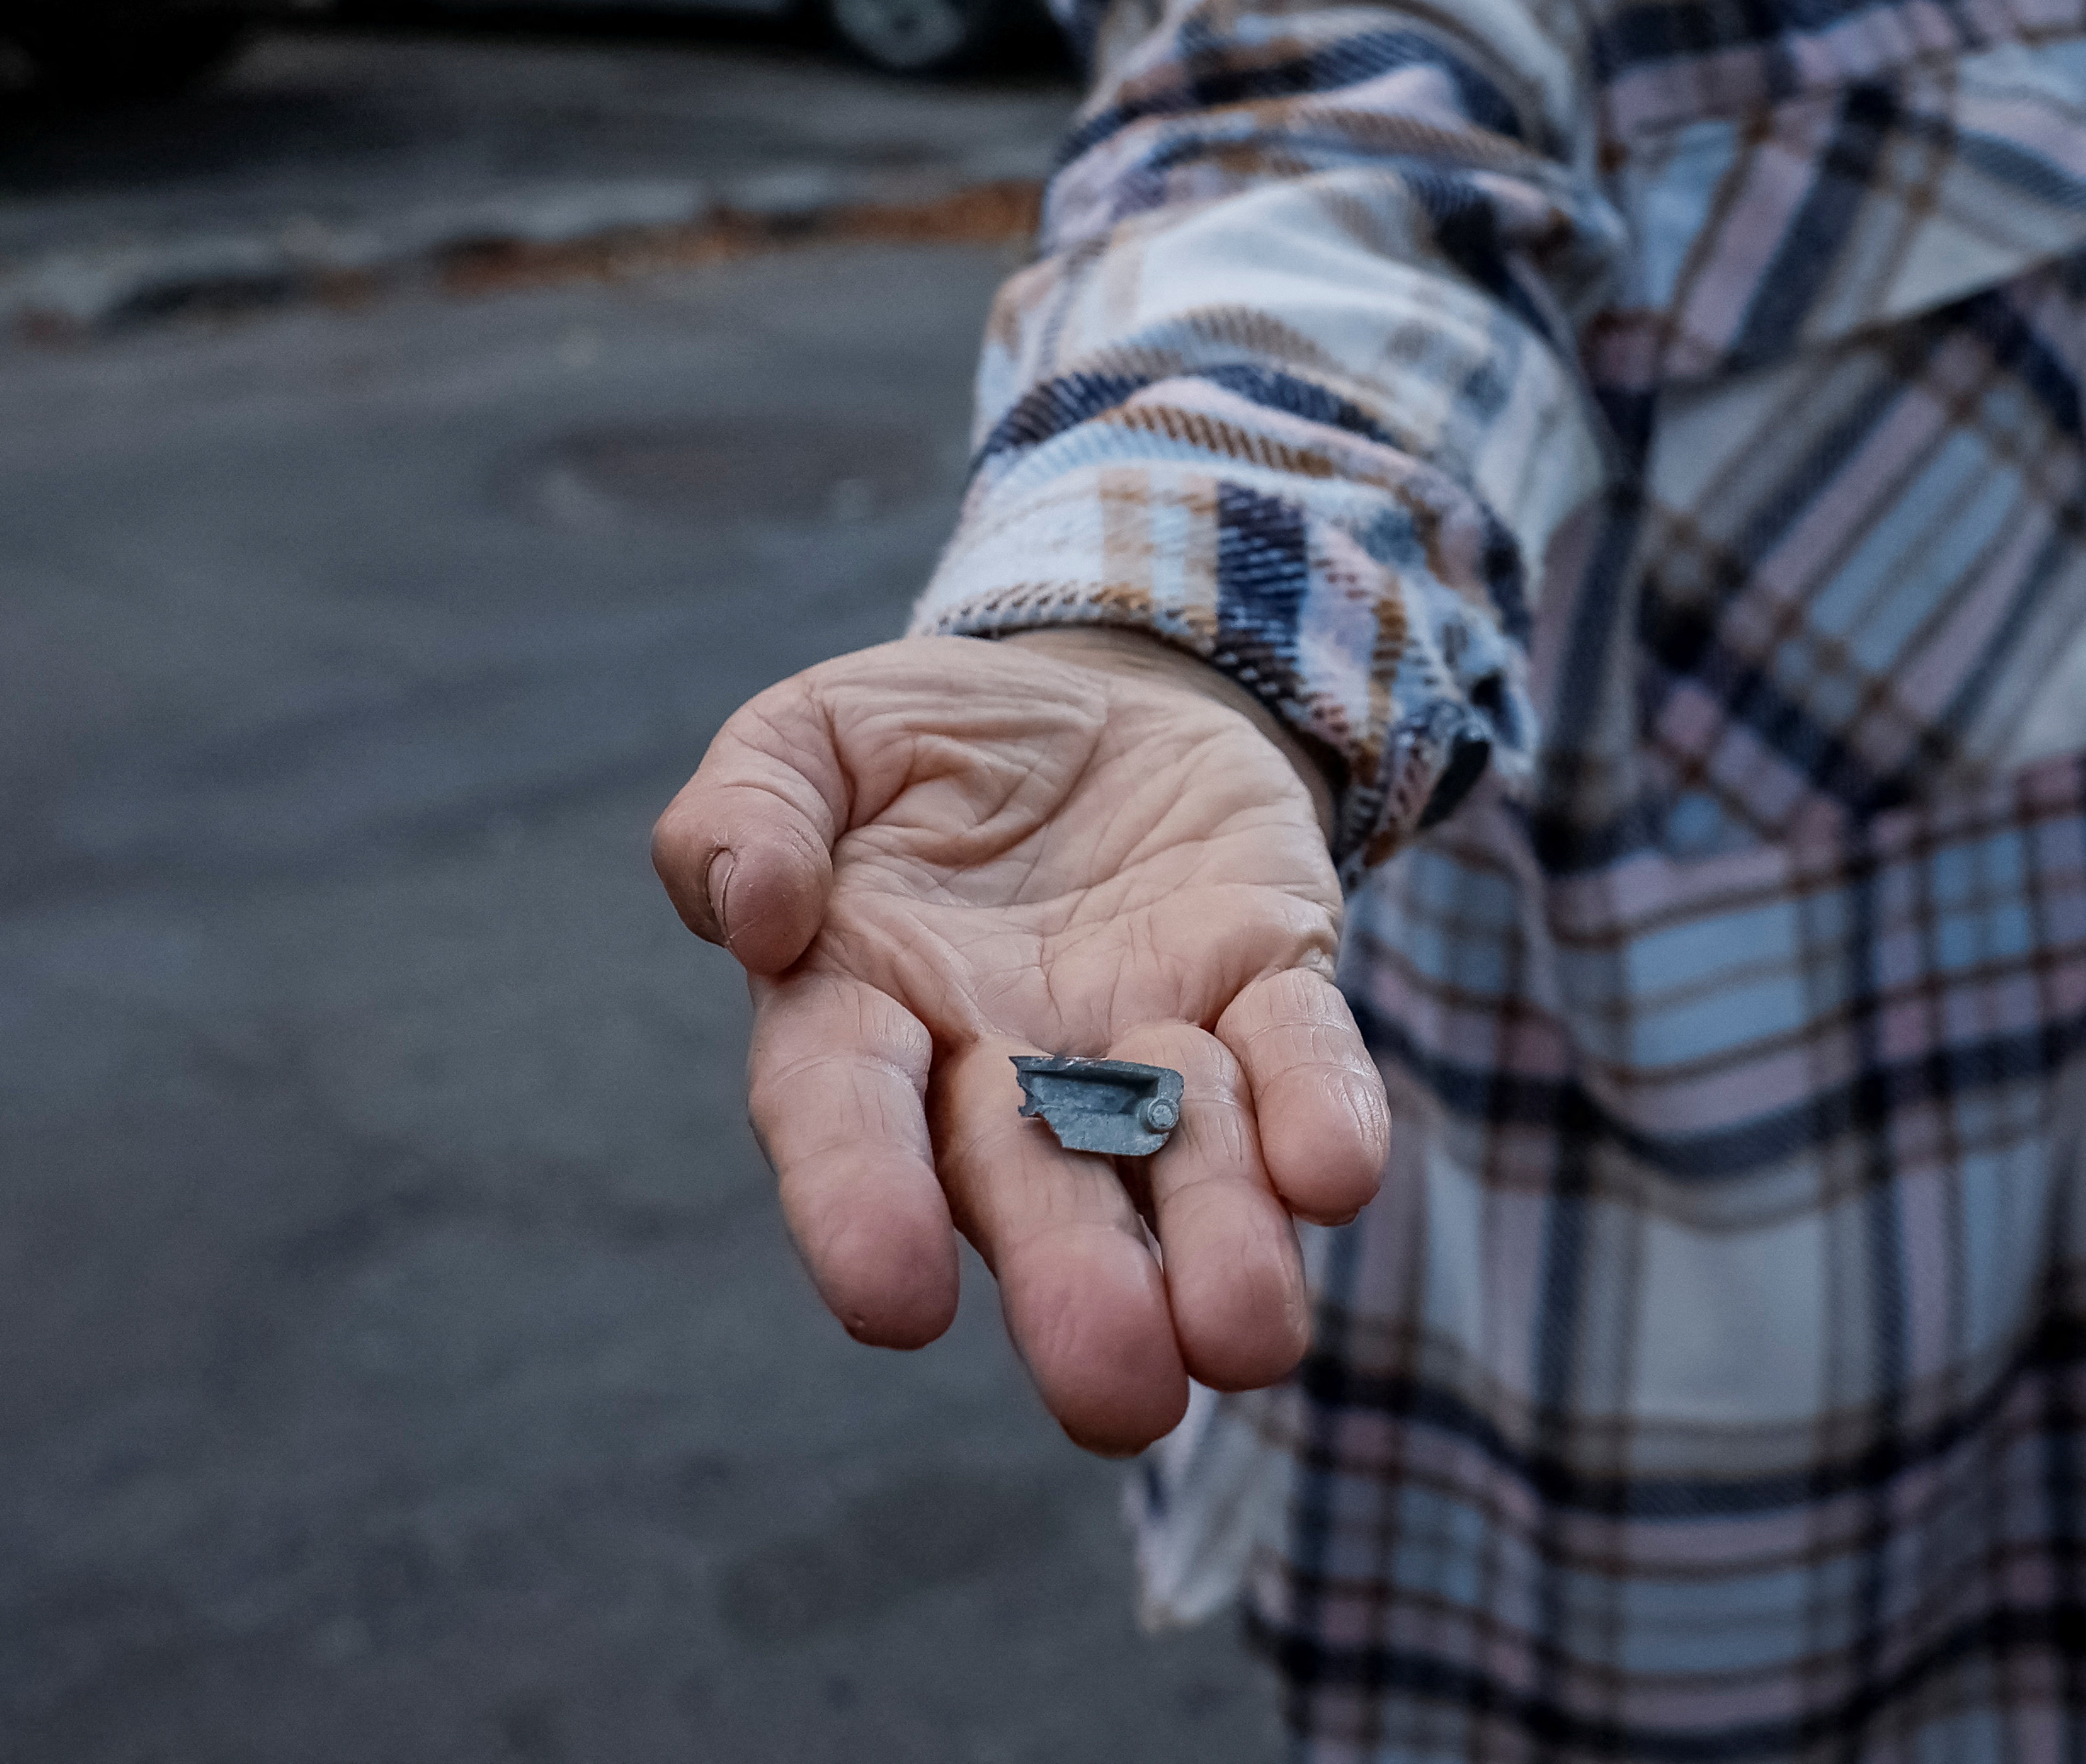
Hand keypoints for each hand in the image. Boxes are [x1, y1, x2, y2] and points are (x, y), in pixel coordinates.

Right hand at [651, 633, 1389, 1454]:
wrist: (1100, 692)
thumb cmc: (924, 746)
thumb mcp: (811, 736)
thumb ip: (751, 809)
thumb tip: (757, 910)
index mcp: (859, 1015)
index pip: (843, 1121)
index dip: (860, 1206)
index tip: (894, 1298)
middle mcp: (1006, 1068)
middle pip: (1033, 1192)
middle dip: (1078, 1290)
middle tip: (1119, 1393)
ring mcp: (1146, 1038)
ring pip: (1181, 1161)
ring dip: (1220, 1247)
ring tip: (1249, 1337)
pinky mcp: (1267, 982)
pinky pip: (1303, 1058)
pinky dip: (1319, 1115)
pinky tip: (1334, 1175)